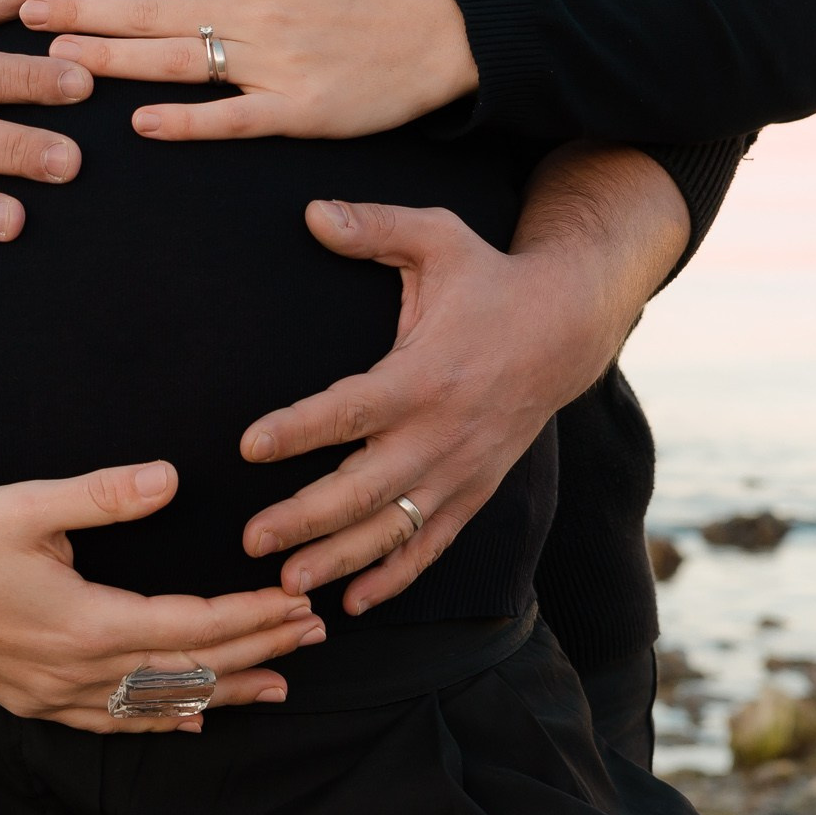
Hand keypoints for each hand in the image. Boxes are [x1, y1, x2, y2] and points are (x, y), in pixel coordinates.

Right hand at [0, 461, 325, 733]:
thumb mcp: (28, 503)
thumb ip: (105, 494)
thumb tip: (172, 479)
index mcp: (83, 622)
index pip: (191, 626)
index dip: (252, 618)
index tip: (298, 605)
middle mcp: (75, 671)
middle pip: (186, 669)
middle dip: (256, 652)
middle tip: (313, 637)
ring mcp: (53, 694)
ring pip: (156, 704)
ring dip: (220, 691)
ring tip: (277, 687)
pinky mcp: (34, 699)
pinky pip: (113, 721)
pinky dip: (160, 719)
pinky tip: (191, 717)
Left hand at [21, 0, 478, 140]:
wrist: (433, 34)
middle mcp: (253, 9)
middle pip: (152, 9)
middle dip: (84, 11)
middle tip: (26, 16)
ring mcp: (274, 61)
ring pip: (178, 59)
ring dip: (115, 58)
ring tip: (60, 59)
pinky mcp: (298, 109)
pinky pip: (232, 117)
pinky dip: (187, 121)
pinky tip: (141, 124)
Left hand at [238, 148, 688, 613]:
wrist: (567, 327)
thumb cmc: (488, 279)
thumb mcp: (438, 237)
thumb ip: (374, 226)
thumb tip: (312, 212)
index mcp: (422, 374)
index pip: (350, 410)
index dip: (299, 429)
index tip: (248, 445)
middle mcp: (440, 431)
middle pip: (363, 487)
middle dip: (304, 518)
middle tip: (249, 540)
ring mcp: (460, 468)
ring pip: (394, 527)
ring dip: (341, 559)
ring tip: (288, 584)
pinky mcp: (475, 489)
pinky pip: (433, 542)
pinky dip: (396, 575)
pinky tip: (354, 602)